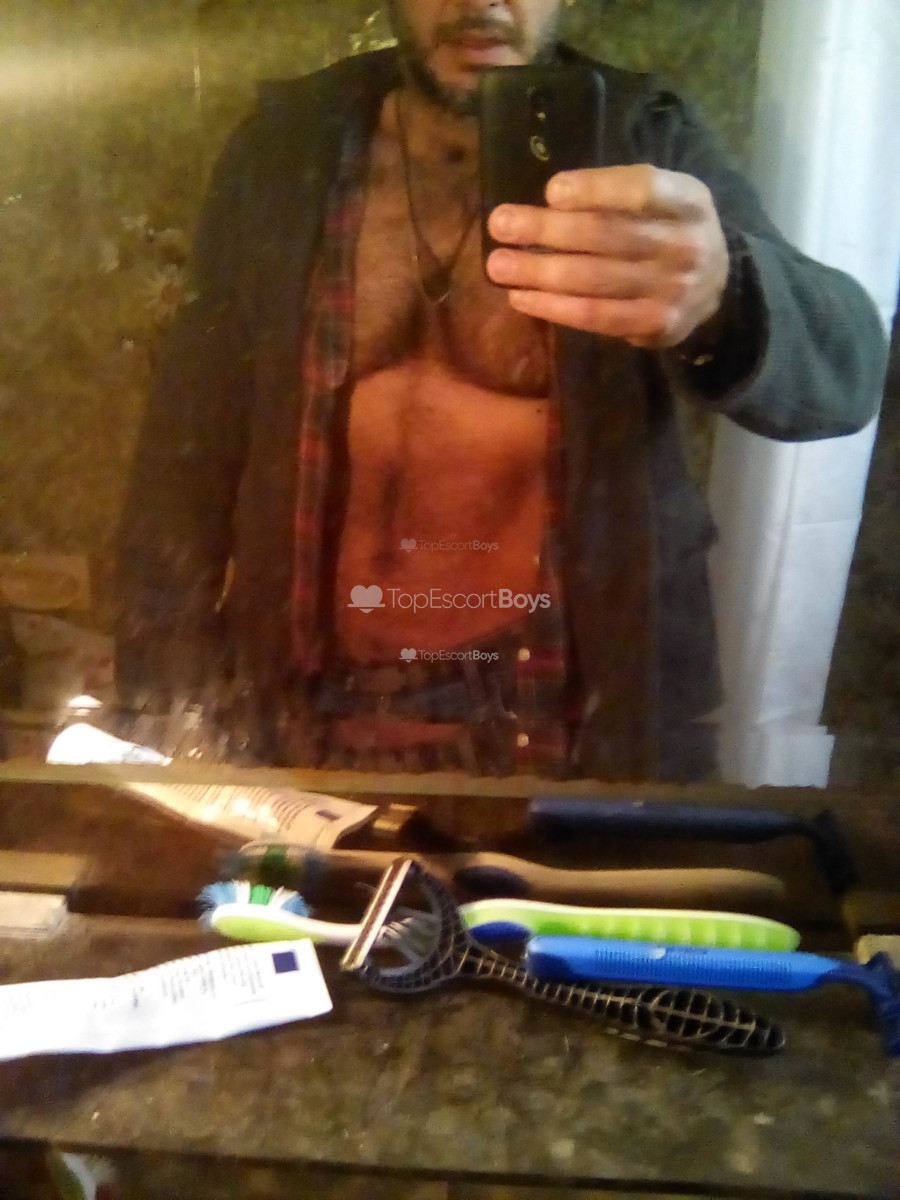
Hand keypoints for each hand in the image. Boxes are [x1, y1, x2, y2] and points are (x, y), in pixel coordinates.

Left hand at [486, 164, 729, 348]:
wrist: (718, 286)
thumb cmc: (668, 231)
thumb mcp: (662, 198)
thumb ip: (617, 193)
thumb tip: (549, 200)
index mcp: (689, 200)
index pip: (642, 189)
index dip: (596, 189)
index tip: (551, 191)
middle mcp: (686, 244)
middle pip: (608, 236)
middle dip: (548, 230)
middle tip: (500, 224)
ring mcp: (673, 289)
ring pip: (596, 280)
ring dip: (540, 272)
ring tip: (498, 265)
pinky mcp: (657, 325)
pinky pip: (597, 317)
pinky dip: (555, 308)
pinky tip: (521, 298)